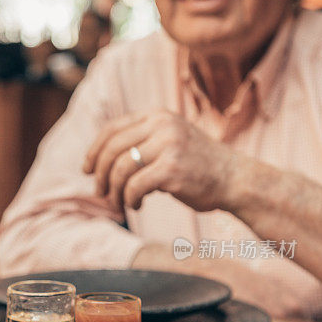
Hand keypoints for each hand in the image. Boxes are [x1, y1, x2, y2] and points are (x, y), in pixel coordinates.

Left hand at [83, 111, 235, 211]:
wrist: (235, 179)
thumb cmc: (199, 166)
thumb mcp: (170, 142)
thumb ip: (142, 144)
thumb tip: (101, 162)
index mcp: (157, 116)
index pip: (112, 129)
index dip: (94, 150)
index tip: (87, 169)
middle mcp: (161, 125)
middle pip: (112, 148)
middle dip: (99, 173)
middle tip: (100, 192)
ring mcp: (167, 145)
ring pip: (121, 168)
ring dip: (114, 190)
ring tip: (119, 203)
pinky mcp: (171, 168)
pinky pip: (135, 186)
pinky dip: (130, 199)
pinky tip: (137, 205)